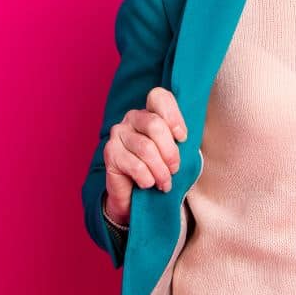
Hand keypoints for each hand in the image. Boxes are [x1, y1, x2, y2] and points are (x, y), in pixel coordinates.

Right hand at [102, 86, 187, 226]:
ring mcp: (118, 133)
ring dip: (161, 171)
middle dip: (170, 152)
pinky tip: (148, 184)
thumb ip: (179, 139)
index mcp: (150, 112)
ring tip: (164, 183)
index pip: (159, 97)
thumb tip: (185, 137)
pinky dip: (147, 179)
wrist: (134, 197)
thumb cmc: (159, 171)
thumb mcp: (173, 152)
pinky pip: (135, 165)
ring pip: (146, 148)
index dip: (173, 116)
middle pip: (155, 125)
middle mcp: (132, 118)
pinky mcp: (110, 152)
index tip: (182, 138)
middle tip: (175, 169)